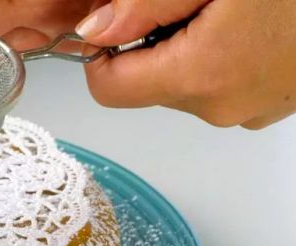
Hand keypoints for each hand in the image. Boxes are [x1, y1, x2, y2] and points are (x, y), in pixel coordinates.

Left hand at [76, 0, 295, 128]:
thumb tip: (94, 31)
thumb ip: (142, 6)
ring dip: (191, 48)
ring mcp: (255, 110)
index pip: (109, 90)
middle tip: (195, 3)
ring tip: (232, 10)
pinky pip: (226, 85)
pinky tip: (254, 23)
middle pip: (150, 86)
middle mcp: (224, 107)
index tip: (117, 22)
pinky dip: (224, 57)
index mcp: (201, 76)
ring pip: (188, 85)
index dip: (101, 54)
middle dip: (154, 43)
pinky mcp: (276, 103)